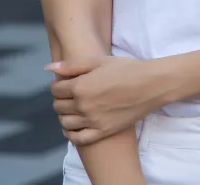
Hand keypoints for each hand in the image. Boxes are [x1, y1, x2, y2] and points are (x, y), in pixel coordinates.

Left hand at [47, 56, 162, 145]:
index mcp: (80, 86)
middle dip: (61, 99)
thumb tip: (48, 69)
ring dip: (64, 115)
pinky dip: (71, 134)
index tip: (66, 83)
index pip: (56, 89)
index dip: (58, 85)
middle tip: (70, 95)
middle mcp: (83, 105)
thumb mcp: (99, 61)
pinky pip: (78, 138)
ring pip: (65, 122)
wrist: (151, 85)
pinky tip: (72, 127)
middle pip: (58, 106)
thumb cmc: (127, 69)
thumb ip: (72, 65)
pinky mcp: (103, 131)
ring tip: (73, 109)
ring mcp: (92, 120)